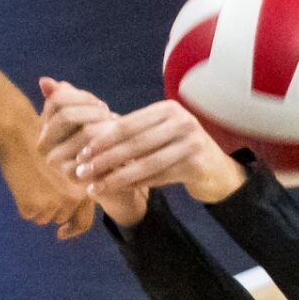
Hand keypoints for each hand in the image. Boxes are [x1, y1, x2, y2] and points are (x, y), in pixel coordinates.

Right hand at [0, 127, 97, 238]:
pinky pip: (28, 214)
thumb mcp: (69, 164)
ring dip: (36, 205)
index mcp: (86, 186)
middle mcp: (74, 197)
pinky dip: (22, 202)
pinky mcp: (35, 206)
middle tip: (38, 186)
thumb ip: (75, 187)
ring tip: (30, 180)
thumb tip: (68, 216)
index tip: (61, 233)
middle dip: (50, 208)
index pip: (84, 221)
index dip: (73, 229)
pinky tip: (21, 183)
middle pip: (61, 218)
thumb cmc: (42, 142)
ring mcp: (55, 203)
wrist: (18, 132)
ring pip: (44, 218)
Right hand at [38, 77, 146, 226]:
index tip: (99, 105)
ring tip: (115, 130)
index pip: (56, 100)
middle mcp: (44, 146)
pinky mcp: (73, 176)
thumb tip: (45, 81)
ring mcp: (56, 162)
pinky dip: (110, 144)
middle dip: (93, 111)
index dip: (81, 97)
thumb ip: (67, 98)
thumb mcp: (84, 117)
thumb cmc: (100, 143)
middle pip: (66, 114)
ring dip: (104, 126)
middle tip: (108, 116)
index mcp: (44, 128)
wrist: (114, 179)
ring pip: (83, 131)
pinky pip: (94, 151)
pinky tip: (118, 145)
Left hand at [73, 99, 246, 205]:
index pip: (128, 124)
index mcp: (168, 109)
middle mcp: (182, 121)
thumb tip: (89, 132)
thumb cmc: (179, 149)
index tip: (82, 153)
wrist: (217, 170)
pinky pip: (158, 177)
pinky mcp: (196, 165)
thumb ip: (131, 132)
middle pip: (134, 143)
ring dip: (116, 176)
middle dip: (104, 158)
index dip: (102, 139)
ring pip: (145, 162)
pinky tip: (117, 190)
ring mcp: (191, 143)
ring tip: (94, 185)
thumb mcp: (158, 134)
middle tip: (82, 170)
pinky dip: (136, 184)